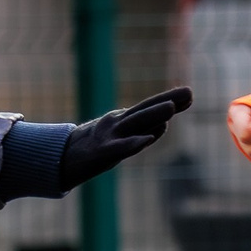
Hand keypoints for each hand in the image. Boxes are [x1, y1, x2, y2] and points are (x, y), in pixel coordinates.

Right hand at [58, 87, 192, 190]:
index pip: (149, 108)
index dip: (169, 100)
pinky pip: (119, 148)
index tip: (190, 94)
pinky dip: (133, 143)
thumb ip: (142, 132)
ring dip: (153, 115)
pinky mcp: (101, 153)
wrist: (60, 158)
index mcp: (122, 120)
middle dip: (167, 101)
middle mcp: (117, 123)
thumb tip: (164, 126)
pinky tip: (147, 140)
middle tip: (189, 92)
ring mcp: (108, 136)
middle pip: (145, 111)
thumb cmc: (93, 148)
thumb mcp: (120, 139)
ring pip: (134, 124)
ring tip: (171, 109)